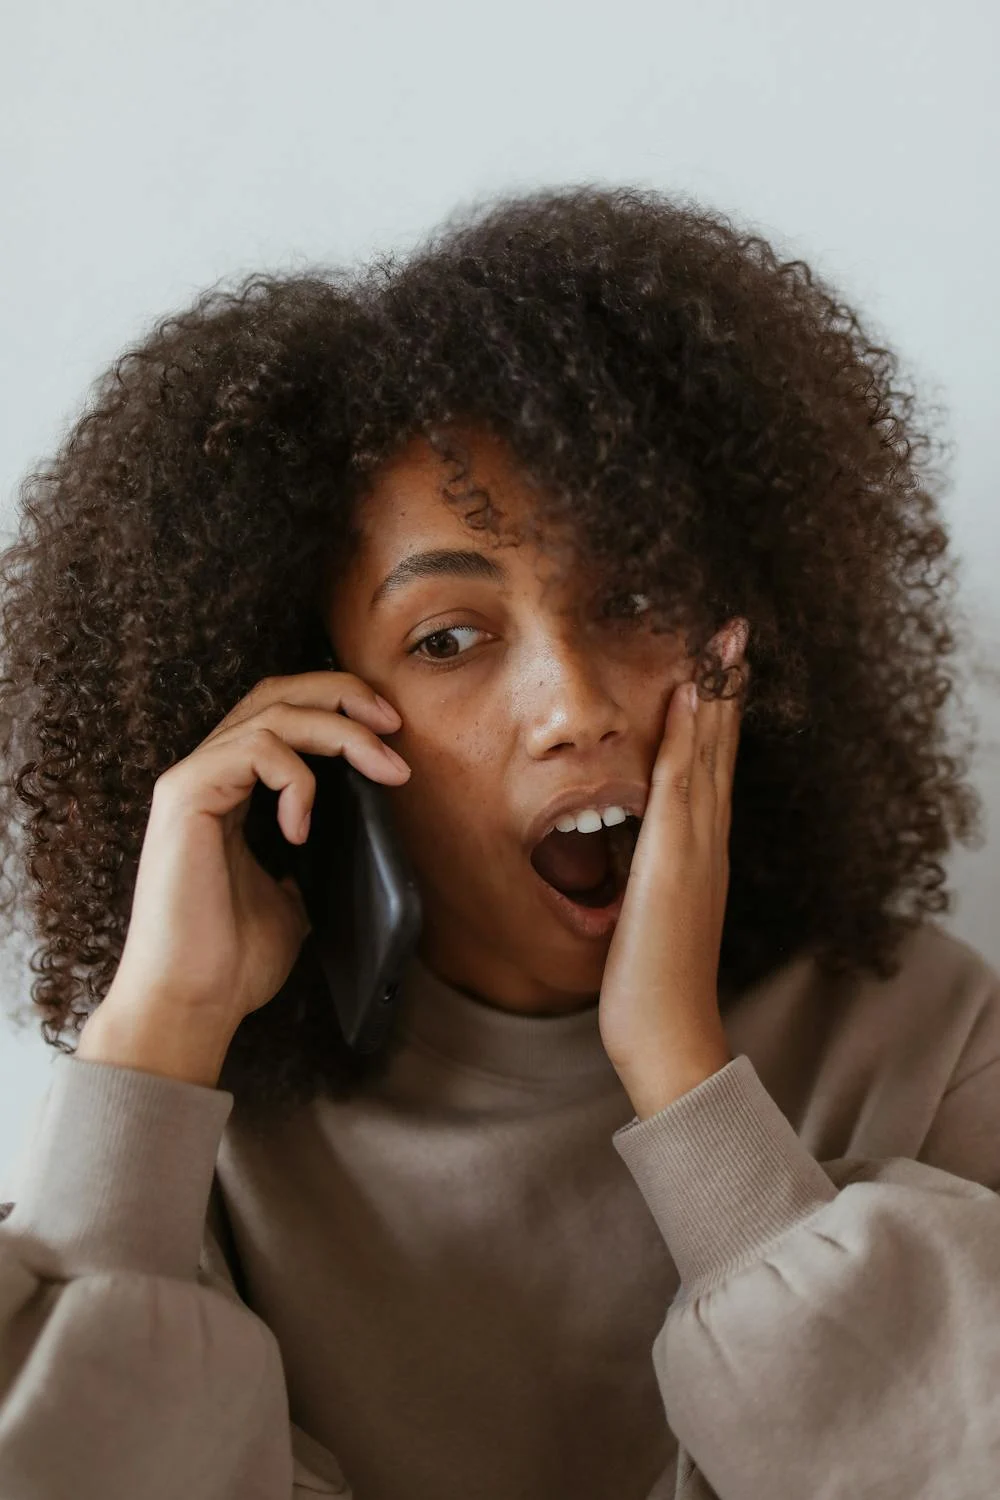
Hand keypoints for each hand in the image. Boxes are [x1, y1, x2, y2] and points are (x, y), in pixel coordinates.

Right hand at [78, 668, 410, 1081]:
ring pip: (274, 713)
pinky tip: (301, 827)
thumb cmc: (234, 960)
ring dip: (341, 733)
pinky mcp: (185, 794)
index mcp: (232, 790)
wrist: (193, 1001)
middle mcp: (208, 773)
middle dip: (343, 694)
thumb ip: (313, 858)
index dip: (339, 707)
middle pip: (277, 691)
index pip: (283, 713)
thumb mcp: (295, 899)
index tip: (393, 734)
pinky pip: (255, 751)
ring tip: (383, 770)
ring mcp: (192, 779)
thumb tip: (358, 844)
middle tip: (393, 723)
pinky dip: (296, 780)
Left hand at [598, 619, 749, 1118]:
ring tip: (725, 641)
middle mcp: (706, 840)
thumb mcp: (646, 915)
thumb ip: (646, 879)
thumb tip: (633, 860)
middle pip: (720, 748)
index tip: (718, 668)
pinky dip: (693, 735)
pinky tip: (692, 695)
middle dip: (727, 688)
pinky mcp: (677, 858)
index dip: (716, 716)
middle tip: (736, 631)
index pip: (709, 768)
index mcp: (699, 851)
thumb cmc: (649, 982)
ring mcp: (696, 847)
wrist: (668, 1032)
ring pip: (709, 753)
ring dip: (717, 693)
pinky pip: (683, 781)